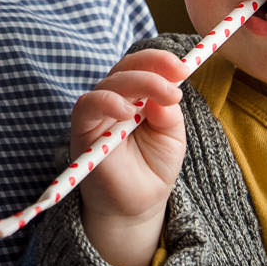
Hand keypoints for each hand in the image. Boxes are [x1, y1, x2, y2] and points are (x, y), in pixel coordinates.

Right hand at [71, 49, 189, 265]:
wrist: (136, 204)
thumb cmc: (153, 168)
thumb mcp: (172, 138)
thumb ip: (169, 115)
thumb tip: (165, 96)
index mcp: (139, 96)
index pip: (144, 66)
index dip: (161, 61)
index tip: (183, 67)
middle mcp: (116, 99)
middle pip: (127, 68)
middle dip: (153, 70)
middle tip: (175, 86)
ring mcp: (98, 113)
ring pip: (110, 83)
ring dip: (137, 82)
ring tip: (162, 97)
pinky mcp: (83, 129)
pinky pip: (88, 105)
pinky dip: (107, 102)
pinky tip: (127, 112)